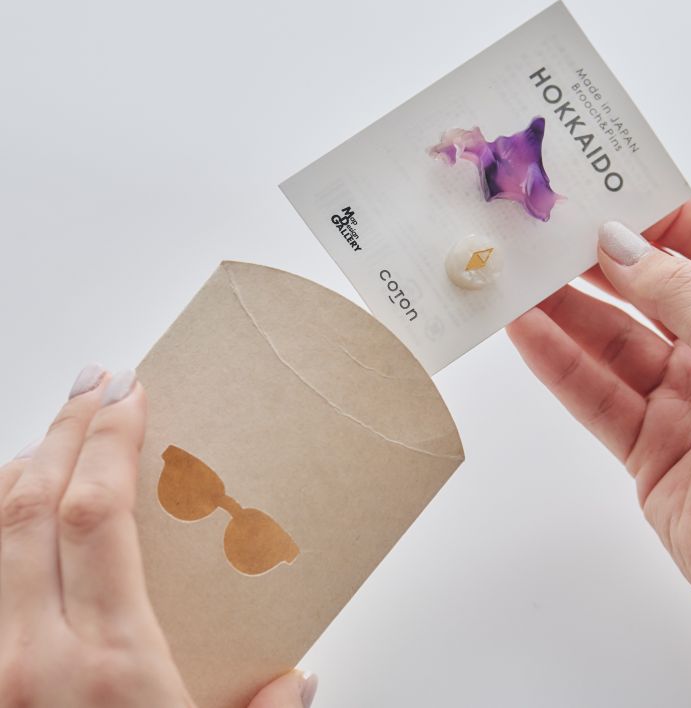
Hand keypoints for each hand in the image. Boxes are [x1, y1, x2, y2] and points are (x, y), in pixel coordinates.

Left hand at [0, 367, 317, 706]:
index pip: (98, 510)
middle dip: (71, 424)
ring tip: (65, 426)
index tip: (133, 392)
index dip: (112, 437)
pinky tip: (16, 495)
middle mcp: (32, 653)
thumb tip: (293, 679)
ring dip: (25, 459)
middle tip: (103, 383)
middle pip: (35, 498)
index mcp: (111, 664)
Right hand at [507, 197, 690, 627]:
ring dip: (562, 311)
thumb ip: (681, 290)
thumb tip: (621, 245)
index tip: (594, 201)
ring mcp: (688, 400)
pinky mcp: (652, 449)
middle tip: (538, 238)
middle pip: (649, 290)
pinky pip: (596, 396)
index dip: (650, 218)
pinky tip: (524, 333)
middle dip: (594, 262)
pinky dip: (558, 364)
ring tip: (514, 279)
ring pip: (613, 343)